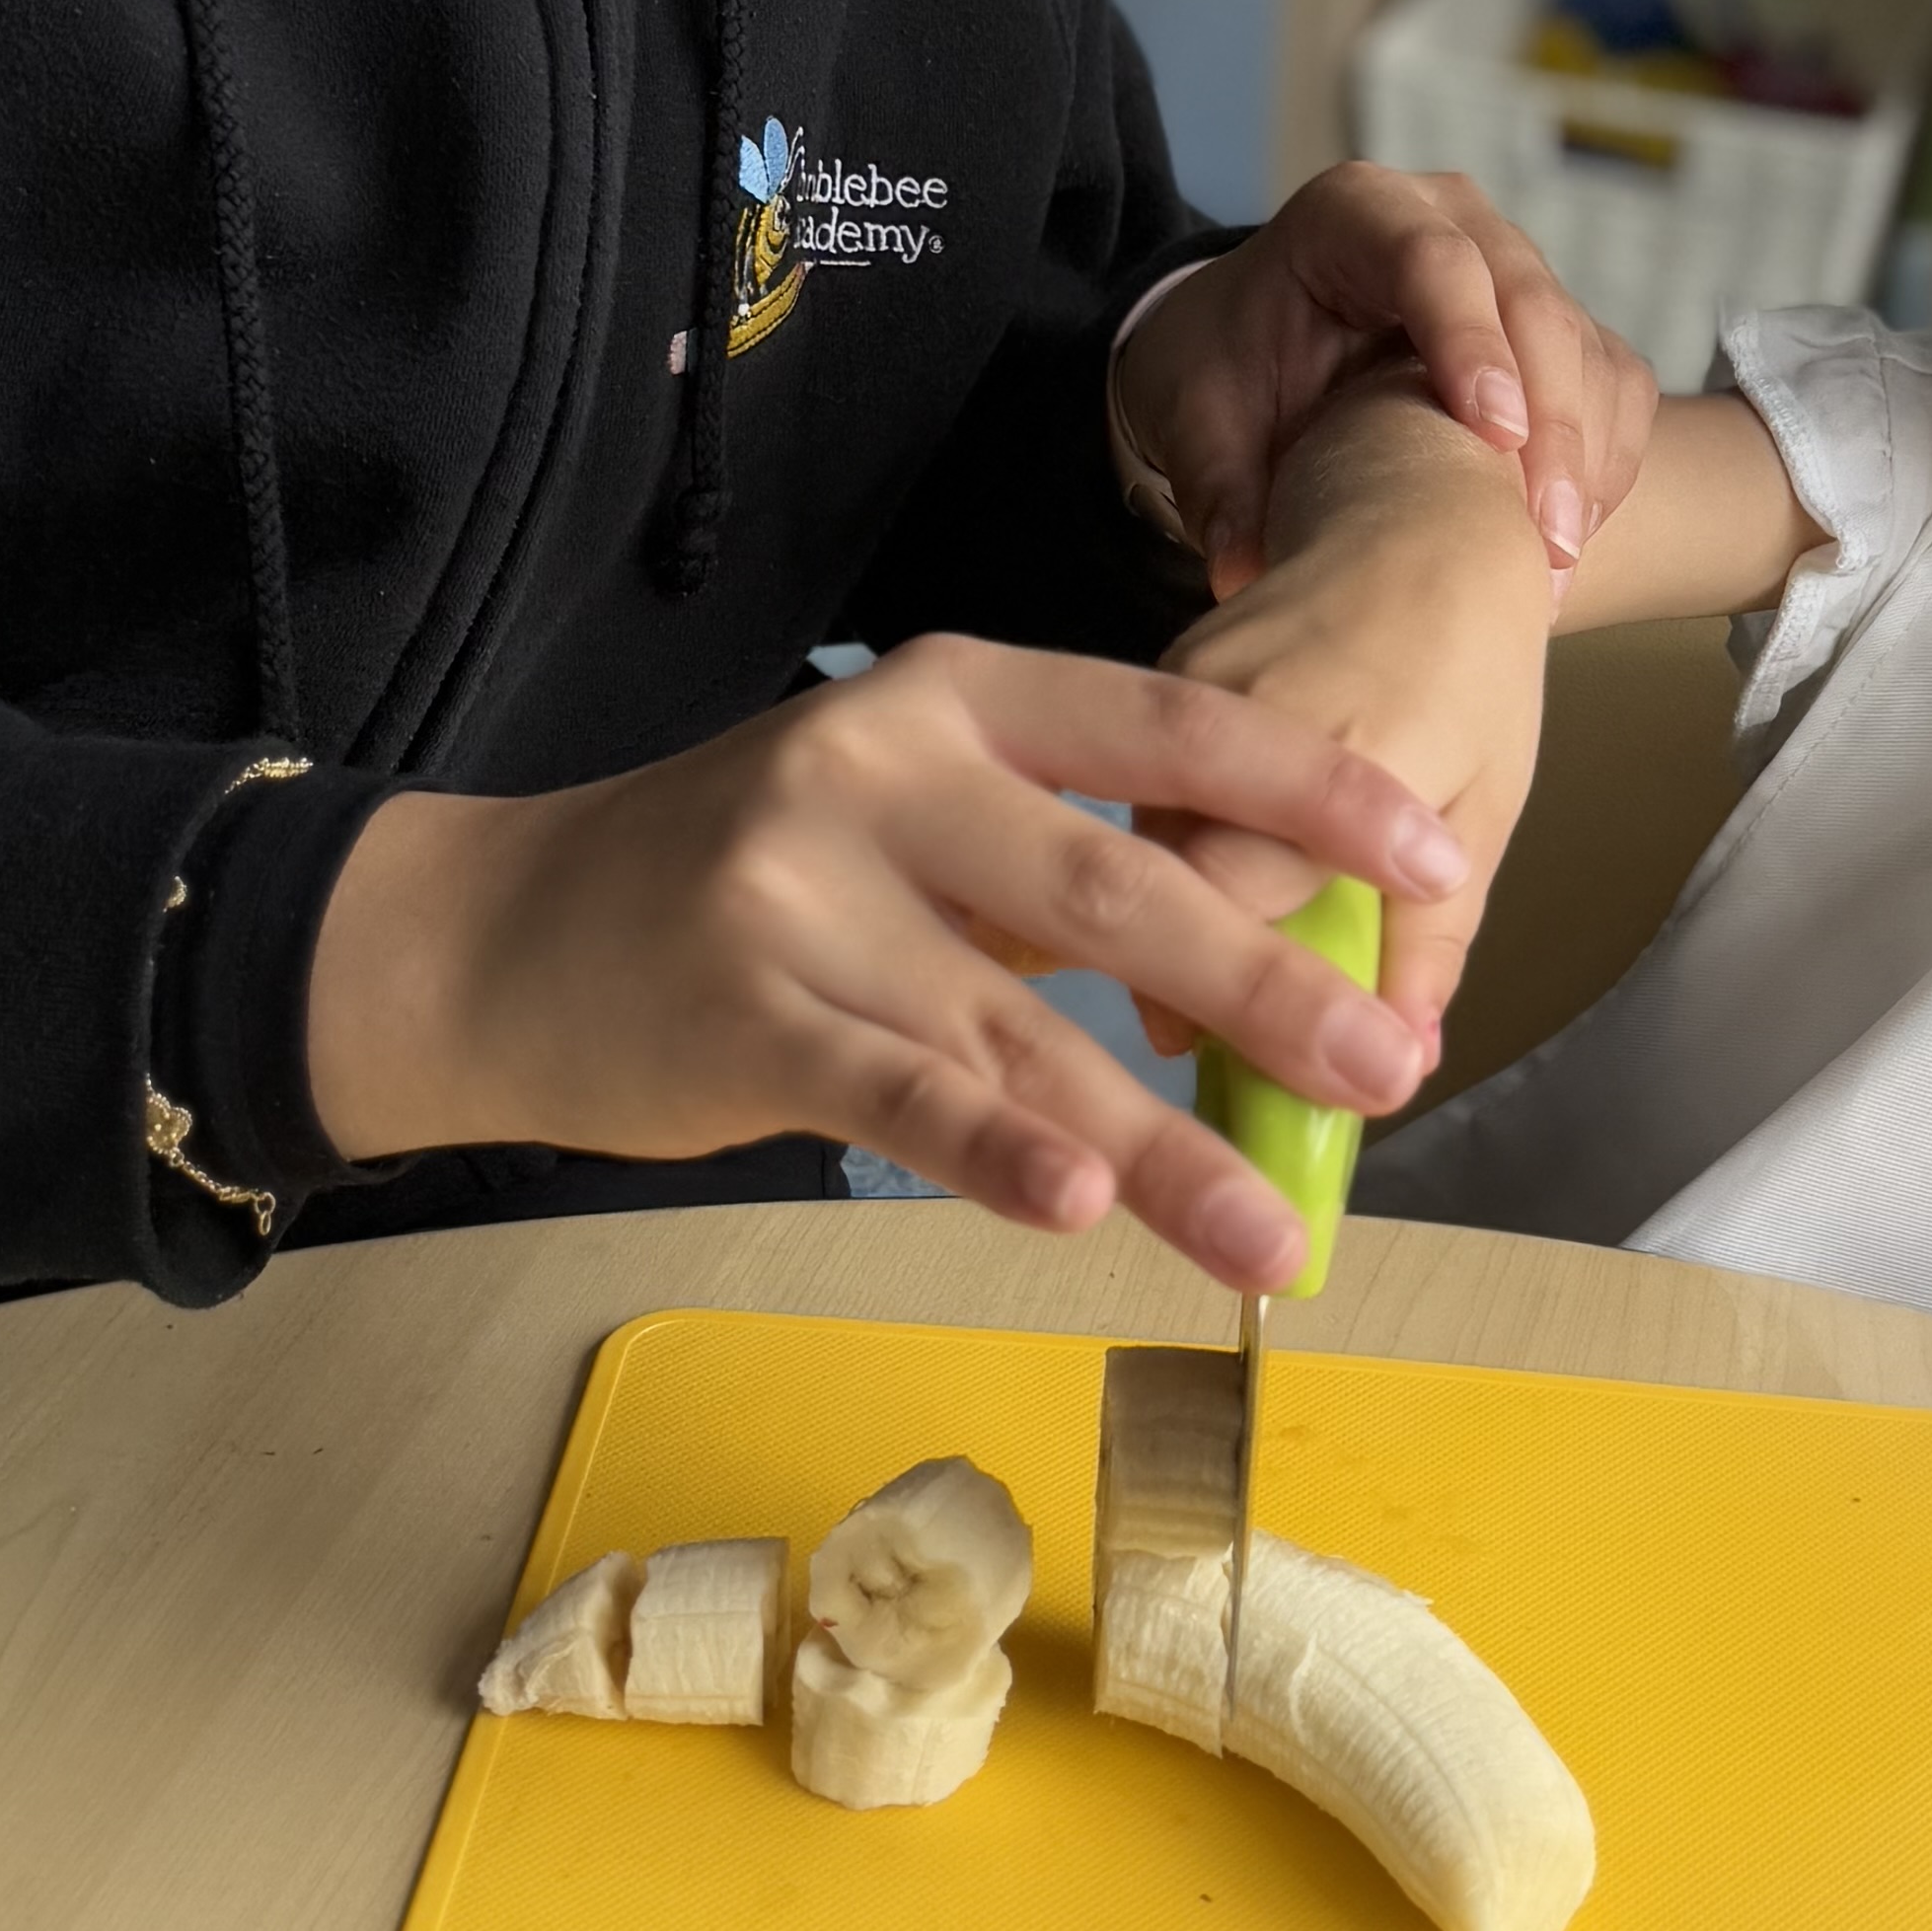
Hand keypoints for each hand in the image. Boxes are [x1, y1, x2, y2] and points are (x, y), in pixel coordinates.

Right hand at [304, 635, 1464, 1289]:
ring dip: (1166, 1143)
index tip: (1438, 865)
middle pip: (1122, 882)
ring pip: (1025, 1026)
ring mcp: (804, 889)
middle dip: (1275, 986)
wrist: (493, 937)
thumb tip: (1261, 957)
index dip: (1312, 792)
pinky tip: (1084, 1203)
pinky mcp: (742, 1009)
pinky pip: (897, 1091)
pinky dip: (996, 1150)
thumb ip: (1053, 860)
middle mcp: (883, 768)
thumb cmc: (733, 885)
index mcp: (952, 698)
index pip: (1169, 723)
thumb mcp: (898, 809)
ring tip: (1276, 1231)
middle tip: (1393, 1067)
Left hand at [1113, 170, 1657, 594]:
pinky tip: (1570, 542)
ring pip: (1586, 349)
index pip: (1433, 260)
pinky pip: (1613, 387)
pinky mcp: (1557, 329)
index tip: (1495, 436)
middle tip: (1547, 537)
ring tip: (1559, 561)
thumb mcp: (1198, 418)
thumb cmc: (1231, 369)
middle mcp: (1452, 223)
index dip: (1472, 342)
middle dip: (1552, 422)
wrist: (1264, 352)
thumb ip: (1216, 487)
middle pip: (1533, 305)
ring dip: (1586, 457)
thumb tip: (1243, 570)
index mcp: (1354, 213)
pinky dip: (1604, 463)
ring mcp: (1515, 271)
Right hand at [1142, 388, 1557, 1048]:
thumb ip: (1430, 947)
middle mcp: (1244, 721)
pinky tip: (1173, 921)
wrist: (1420, 518)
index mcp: (1349, 754)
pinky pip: (1134, 804)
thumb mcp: (1485, 817)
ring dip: (1156, 933)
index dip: (1227, 1001)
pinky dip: (1153, 874)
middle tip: (1203, 1059)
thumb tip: (1397, 1066)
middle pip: (1163, 887)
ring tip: (1187, 1002)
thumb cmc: (1474, 675)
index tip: (1245, 1080)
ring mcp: (1180, 696)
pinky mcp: (1149, 688)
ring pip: (1133, 851)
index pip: (1239, 902)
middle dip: (1174, 986)